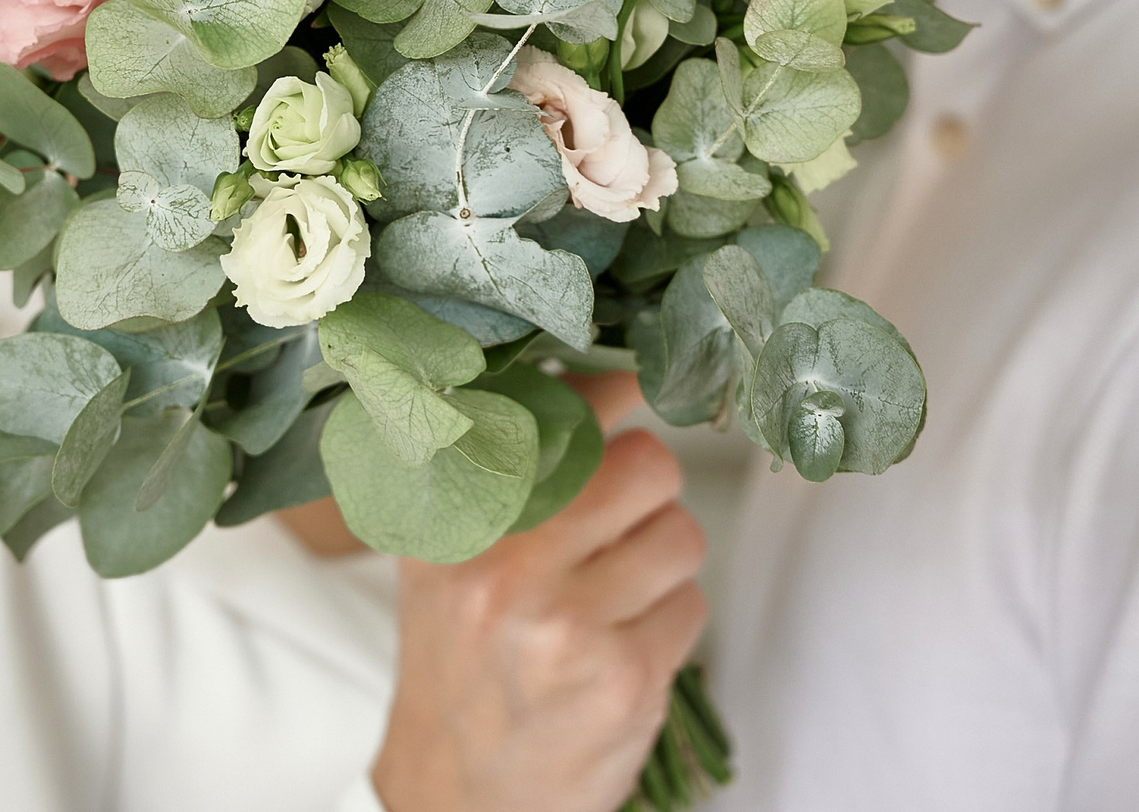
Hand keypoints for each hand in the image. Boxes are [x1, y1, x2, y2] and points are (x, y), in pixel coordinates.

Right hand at [370, 378, 707, 811]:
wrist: (454, 794)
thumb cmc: (461, 658)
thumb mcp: (445, 554)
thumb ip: (499, 464)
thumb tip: (594, 370)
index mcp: (456, 519)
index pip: (558, 411)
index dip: (615, 388)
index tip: (634, 383)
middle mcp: (503, 567)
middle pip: (648, 465)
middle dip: (650, 492)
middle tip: (619, 526)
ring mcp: (565, 627)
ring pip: (683, 535)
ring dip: (663, 563)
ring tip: (612, 599)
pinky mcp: (623, 681)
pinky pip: (693, 606)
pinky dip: (668, 624)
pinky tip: (618, 650)